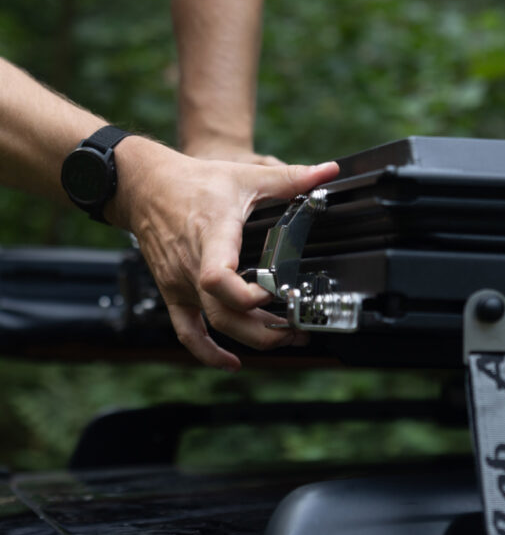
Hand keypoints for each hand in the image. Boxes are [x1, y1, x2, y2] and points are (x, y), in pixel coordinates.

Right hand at [107, 137, 338, 370]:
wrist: (146, 189)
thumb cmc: (193, 183)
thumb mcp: (245, 175)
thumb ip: (289, 177)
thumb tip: (329, 171)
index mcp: (211, 238)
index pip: (219, 279)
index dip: (249, 295)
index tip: (277, 290)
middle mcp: (192, 268)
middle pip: (225, 315)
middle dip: (266, 329)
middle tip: (299, 329)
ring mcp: (181, 284)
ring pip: (215, 326)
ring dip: (251, 339)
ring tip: (284, 338)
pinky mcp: (174, 292)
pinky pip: (186, 332)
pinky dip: (207, 352)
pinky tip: (230, 362)